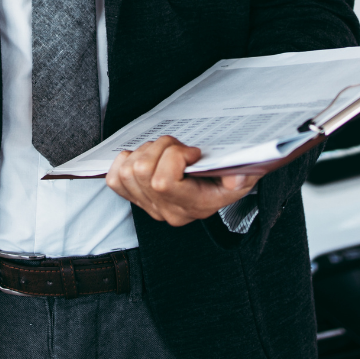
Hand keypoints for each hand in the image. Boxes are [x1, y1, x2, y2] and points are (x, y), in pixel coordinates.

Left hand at [105, 135, 264, 226]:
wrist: (220, 185)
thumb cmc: (229, 177)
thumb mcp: (244, 175)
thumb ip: (242, 176)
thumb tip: (235, 178)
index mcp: (192, 207)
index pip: (163, 183)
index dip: (174, 157)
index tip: (193, 153)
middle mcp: (167, 211)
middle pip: (142, 171)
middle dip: (160, 147)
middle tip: (178, 148)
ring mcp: (149, 206)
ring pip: (128, 171)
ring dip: (146, 151)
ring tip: (165, 151)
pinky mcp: (135, 197)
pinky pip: (115, 178)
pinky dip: (126, 161)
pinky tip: (146, 158)